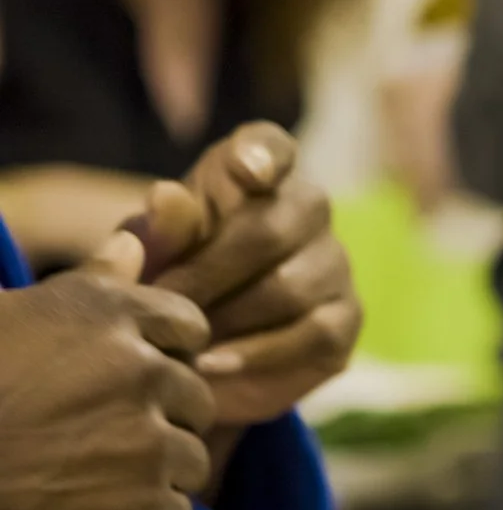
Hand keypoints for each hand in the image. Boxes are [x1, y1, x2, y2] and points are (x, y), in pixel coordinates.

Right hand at [0, 232, 214, 509]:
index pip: (187, 325)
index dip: (164, 352)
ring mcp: (150, 443)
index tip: (127, 374)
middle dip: (159, 415)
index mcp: (105, 313)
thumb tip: (135, 244)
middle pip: (195, 397)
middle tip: (94, 433)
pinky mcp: (149, 508)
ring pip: (190, 459)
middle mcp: (139, 370)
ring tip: (83, 475)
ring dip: (151, 472)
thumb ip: (89, 284)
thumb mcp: (12, 317)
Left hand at [131, 123, 360, 425]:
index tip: (246, 171)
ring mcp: (335, 265)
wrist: (197, 348)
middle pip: (273, 230)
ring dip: (229, 316)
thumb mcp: (150, 253)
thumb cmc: (171, 279)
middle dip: (208, 271)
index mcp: (256, 172)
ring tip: (182, 337)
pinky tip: (213, 363)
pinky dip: (257, 352)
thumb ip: (158, 227)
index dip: (262, 154)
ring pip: (292, 287)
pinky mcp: (346, 320)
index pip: (271, 146)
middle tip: (160, 300)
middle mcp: (307, 209)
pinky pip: (313, 335)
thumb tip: (168, 196)